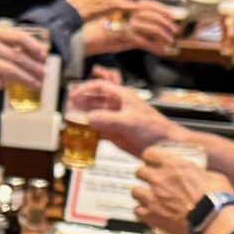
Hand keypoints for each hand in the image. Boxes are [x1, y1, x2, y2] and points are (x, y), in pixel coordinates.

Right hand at [0, 22, 46, 92]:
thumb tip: (22, 50)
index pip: (20, 37)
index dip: (35, 47)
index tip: (43, 55)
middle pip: (19, 58)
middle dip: (34, 68)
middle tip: (43, 75)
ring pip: (11, 72)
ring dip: (26, 80)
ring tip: (36, 84)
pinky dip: (2, 85)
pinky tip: (5, 87)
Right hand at [66, 79, 182, 157]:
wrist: (166, 146)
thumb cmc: (155, 129)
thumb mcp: (129, 122)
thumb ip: (107, 119)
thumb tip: (88, 118)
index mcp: (123, 97)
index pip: (101, 86)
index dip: (86, 89)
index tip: (73, 95)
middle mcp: (118, 107)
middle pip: (95, 100)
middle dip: (81, 103)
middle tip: (68, 108)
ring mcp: (117, 121)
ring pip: (95, 116)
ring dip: (84, 118)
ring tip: (71, 121)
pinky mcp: (117, 134)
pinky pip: (99, 131)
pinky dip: (90, 132)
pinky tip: (83, 135)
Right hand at [86, 0, 178, 56]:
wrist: (84, 37)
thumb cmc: (98, 30)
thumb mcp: (116, 22)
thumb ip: (130, 22)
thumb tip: (146, 27)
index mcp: (127, 7)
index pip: (150, 4)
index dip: (164, 10)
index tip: (173, 15)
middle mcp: (128, 14)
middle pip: (154, 14)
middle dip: (167, 22)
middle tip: (175, 29)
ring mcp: (127, 25)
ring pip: (153, 27)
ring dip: (164, 35)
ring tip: (170, 40)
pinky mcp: (125, 38)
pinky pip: (146, 42)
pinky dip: (156, 47)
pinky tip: (163, 51)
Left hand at [135, 150, 222, 233]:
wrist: (213, 221)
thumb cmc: (218, 198)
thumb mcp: (213, 176)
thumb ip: (199, 173)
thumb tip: (199, 175)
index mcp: (174, 165)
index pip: (150, 154)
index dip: (151, 158)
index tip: (154, 162)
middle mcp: (159, 179)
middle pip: (139, 172)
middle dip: (145, 175)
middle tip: (153, 181)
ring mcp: (153, 197)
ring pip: (135, 191)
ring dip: (142, 194)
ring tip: (151, 198)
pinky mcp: (151, 215)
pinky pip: (137, 210)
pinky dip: (143, 212)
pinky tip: (151, 213)